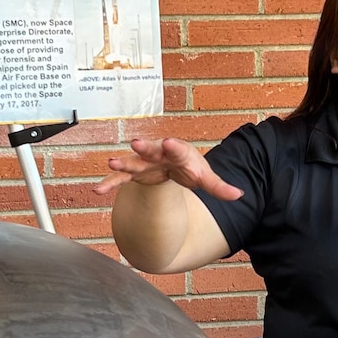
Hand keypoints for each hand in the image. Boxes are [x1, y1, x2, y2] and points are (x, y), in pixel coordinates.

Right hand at [95, 136, 243, 200]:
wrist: (176, 164)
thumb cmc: (190, 167)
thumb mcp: (205, 177)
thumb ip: (219, 187)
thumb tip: (239, 195)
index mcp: (179, 152)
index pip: (178, 149)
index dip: (174, 146)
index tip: (169, 142)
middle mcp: (159, 153)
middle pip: (152, 149)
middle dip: (145, 147)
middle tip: (136, 143)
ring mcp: (145, 163)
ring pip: (133, 162)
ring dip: (122, 163)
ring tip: (111, 162)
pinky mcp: (135, 173)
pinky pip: (121, 178)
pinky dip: (110, 182)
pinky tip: (98, 189)